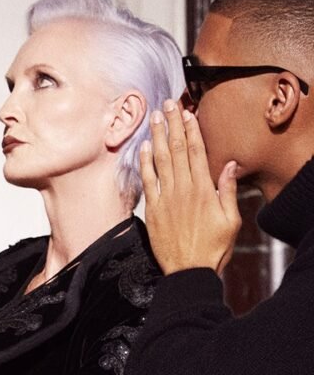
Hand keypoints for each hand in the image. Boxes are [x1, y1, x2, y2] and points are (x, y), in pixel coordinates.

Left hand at [139, 99, 240, 273]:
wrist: (189, 271)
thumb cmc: (214, 248)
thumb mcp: (231, 220)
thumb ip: (228, 190)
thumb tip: (230, 165)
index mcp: (204, 190)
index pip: (196, 152)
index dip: (191, 130)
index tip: (187, 112)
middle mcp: (183, 189)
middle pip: (177, 150)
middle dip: (173, 125)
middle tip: (168, 104)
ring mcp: (166, 197)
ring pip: (160, 160)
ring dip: (158, 136)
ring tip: (155, 116)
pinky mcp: (153, 208)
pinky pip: (147, 179)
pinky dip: (144, 161)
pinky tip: (143, 145)